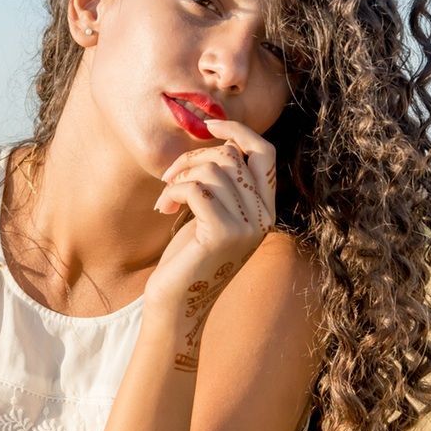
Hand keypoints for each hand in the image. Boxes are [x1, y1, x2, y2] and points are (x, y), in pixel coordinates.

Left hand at [145, 118, 277, 369]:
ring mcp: (247, 227)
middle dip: (193, 158)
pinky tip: (164, 209)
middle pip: (231, 156)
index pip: (265, 151)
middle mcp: (264, 217)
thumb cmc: (188, 256)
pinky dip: (173, 192)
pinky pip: (197, 189)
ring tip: (167, 198)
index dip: (237, 130)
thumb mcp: (212, 213)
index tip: (208, 126)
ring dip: (179, 177)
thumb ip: (223, 182)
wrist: (177, 304)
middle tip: (170, 179)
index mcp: (266, 208)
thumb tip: (217, 139)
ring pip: (212, 170)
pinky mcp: (223, 235)